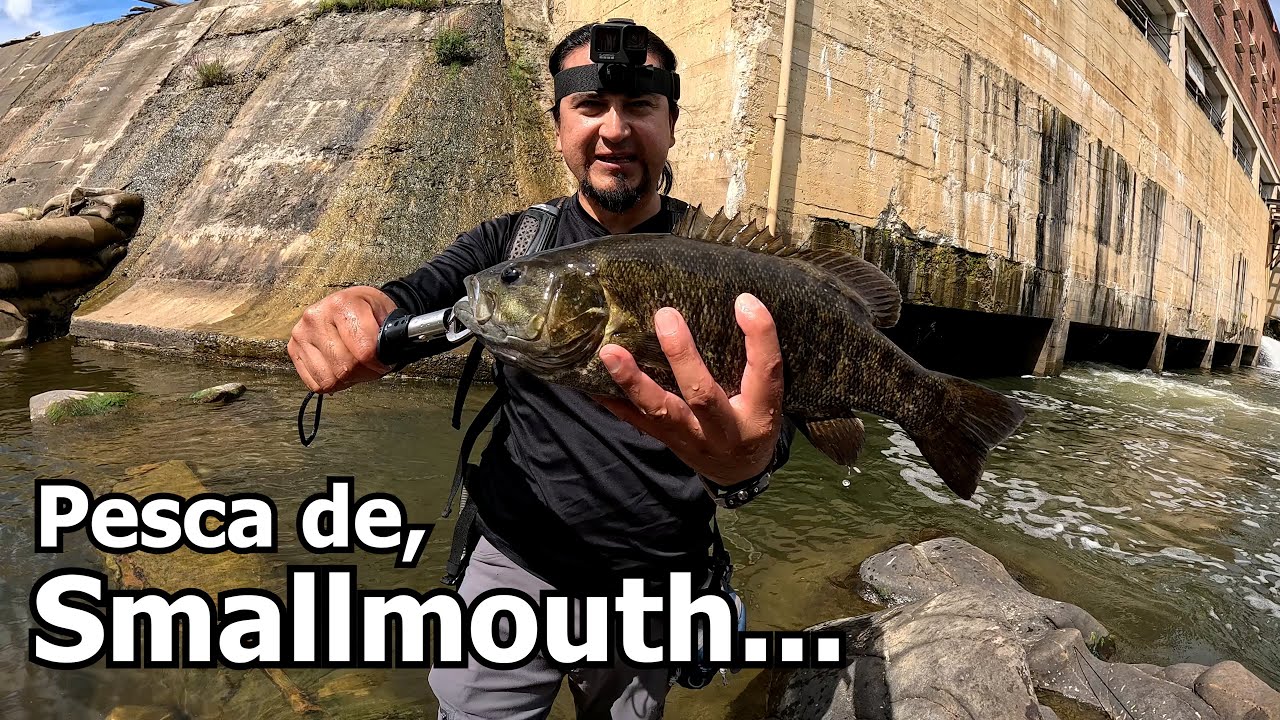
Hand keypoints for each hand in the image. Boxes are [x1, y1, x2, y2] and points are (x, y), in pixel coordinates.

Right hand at [288, 286, 396, 393]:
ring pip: (330, 379)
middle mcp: (315, 317)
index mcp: (341, 305)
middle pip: (345, 367)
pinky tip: (339, 367)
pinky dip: (332, 382)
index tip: (383, 361)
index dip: (378, 363)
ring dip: (347, 379)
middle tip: (371, 365)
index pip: (364, 351)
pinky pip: (316, 383)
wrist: (350, 303)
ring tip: (355, 365)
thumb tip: (388, 357)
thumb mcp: (386, 313)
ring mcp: (301, 334)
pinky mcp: (294, 350)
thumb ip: (388, 335)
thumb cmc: (367, 309)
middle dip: (364, 372)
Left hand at [595, 293, 784, 485]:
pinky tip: (588, 381)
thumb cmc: (754, 421)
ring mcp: (691, 438)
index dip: (759, 337)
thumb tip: (738, 302)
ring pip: (659, 411)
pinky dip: (610, 400)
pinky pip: (634, 420)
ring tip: (610, 352)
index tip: (744, 301)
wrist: (739, 474)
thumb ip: (754, 361)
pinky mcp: (666, 441)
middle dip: (682, 356)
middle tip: (666, 316)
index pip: (766, 371)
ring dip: (633, 381)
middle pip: (702, 395)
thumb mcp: (769, 397)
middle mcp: (725, 429)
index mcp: (760, 412)